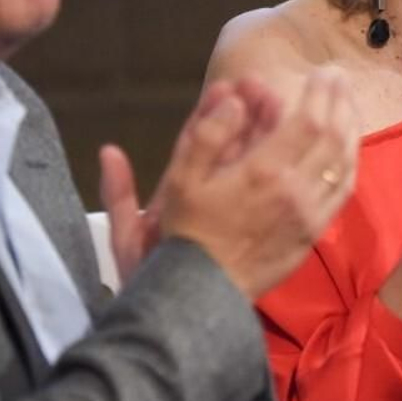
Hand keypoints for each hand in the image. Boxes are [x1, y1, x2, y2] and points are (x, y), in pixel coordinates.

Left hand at [98, 78, 282, 282]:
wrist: (179, 314)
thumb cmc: (155, 274)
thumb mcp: (130, 234)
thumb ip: (119, 195)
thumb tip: (108, 151)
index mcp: (186, 188)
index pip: (202, 140)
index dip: (211, 112)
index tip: (225, 87)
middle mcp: (217, 191)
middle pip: (236, 142)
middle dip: (247, 110)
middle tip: (256, 86)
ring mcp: (241, 201)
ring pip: (260, 156)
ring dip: (265, 126)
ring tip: (271, 98)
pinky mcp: (267, 221)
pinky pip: (276, 181)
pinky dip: (282, 158)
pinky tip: (293, 135)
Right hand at [155, 67, 359, 298]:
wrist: (199, 291)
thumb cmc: (187, 230)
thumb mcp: (182, 177)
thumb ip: (209, 132)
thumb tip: (236, 97)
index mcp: (264, 172)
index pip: (309, 121)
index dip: (321, 92)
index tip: (322, 72)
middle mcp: (296, 191)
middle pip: (333, 136)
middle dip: (339, 101)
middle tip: (338, 77)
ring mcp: (310, 214)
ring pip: (344, 163)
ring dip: (350, 127)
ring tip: (347, 103)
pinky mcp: (313, 232)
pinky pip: (342, 190)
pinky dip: (350, 161)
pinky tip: (347, 146)